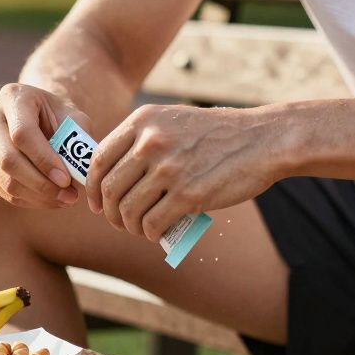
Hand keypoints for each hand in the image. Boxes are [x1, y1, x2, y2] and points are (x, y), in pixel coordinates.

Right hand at [0, 83, 92, 208]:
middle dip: (41, 184)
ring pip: (5, 180)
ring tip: (66, 199)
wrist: (39, 118)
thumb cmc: (59, 118)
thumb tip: (79, 174)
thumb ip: (78, 141)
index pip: (22, 133)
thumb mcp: (74, 120)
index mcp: (13, 97)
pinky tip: (51, 199)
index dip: (44, 159)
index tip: (66, 180)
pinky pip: (3, 191)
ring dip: (38, 196)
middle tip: (69, 196)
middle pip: (8, 159)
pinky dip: (29, 200)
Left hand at [87, 105, 280, 240]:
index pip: (99, 160)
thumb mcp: (173, 120)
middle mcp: (150, 143)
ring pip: (128, 210)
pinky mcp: (188, 195)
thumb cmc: (218, 133)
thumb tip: (114, 172)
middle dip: (109, 212)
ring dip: (129, 226)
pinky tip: (155, 233)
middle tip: (117, 221)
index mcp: (143, 121)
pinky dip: (149, 233)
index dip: (92, 186)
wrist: (262, 140)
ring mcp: (168, 169)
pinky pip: (152, 223)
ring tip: (138, 228)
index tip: (96, 201)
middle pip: (109, 189)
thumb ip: (144, 138)